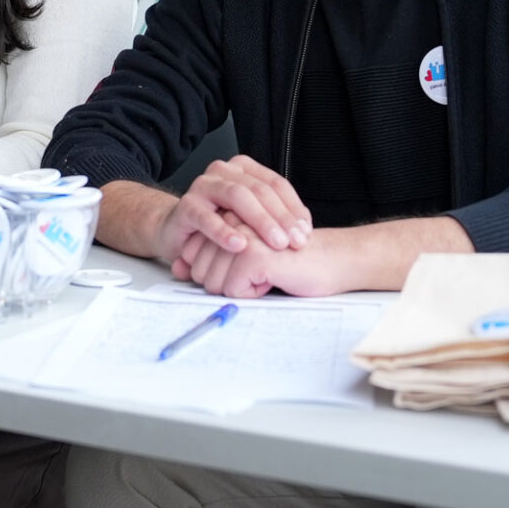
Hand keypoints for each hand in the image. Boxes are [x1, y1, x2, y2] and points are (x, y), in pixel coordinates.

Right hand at [152, 156, 311, 264]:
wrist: (178, 230)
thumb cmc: (219, 224)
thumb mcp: (250, 218)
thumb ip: (274, 217)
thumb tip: (304, 229)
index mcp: (242, 169)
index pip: (275, 183)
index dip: (293, 208)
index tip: (305, 233)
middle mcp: (223, 172)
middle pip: (259, 189)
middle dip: (281, 217)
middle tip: (295, 242)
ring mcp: (203, 186)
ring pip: (237, 196)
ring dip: (260, 221)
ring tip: (276, 244)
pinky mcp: (186, 206)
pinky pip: (206, 217)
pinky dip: (224, 232)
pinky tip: (239, 246)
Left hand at [174, 221, 349, 298]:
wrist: (332, 261)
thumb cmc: (290, 262)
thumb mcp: (244, 258)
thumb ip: (211, 259)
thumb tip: (177, 270)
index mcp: (229, 214)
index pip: (193, 254)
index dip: (215, 272)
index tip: (243, 269)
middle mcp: (231, 219)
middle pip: (199, 270)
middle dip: (225, 283)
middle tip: (258, 273)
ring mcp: (241, 234)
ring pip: (212, 282)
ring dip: (240, 289)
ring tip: (267, 273)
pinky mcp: (253, 253)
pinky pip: (231, 290)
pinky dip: (252, 294)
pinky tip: (273, 278)